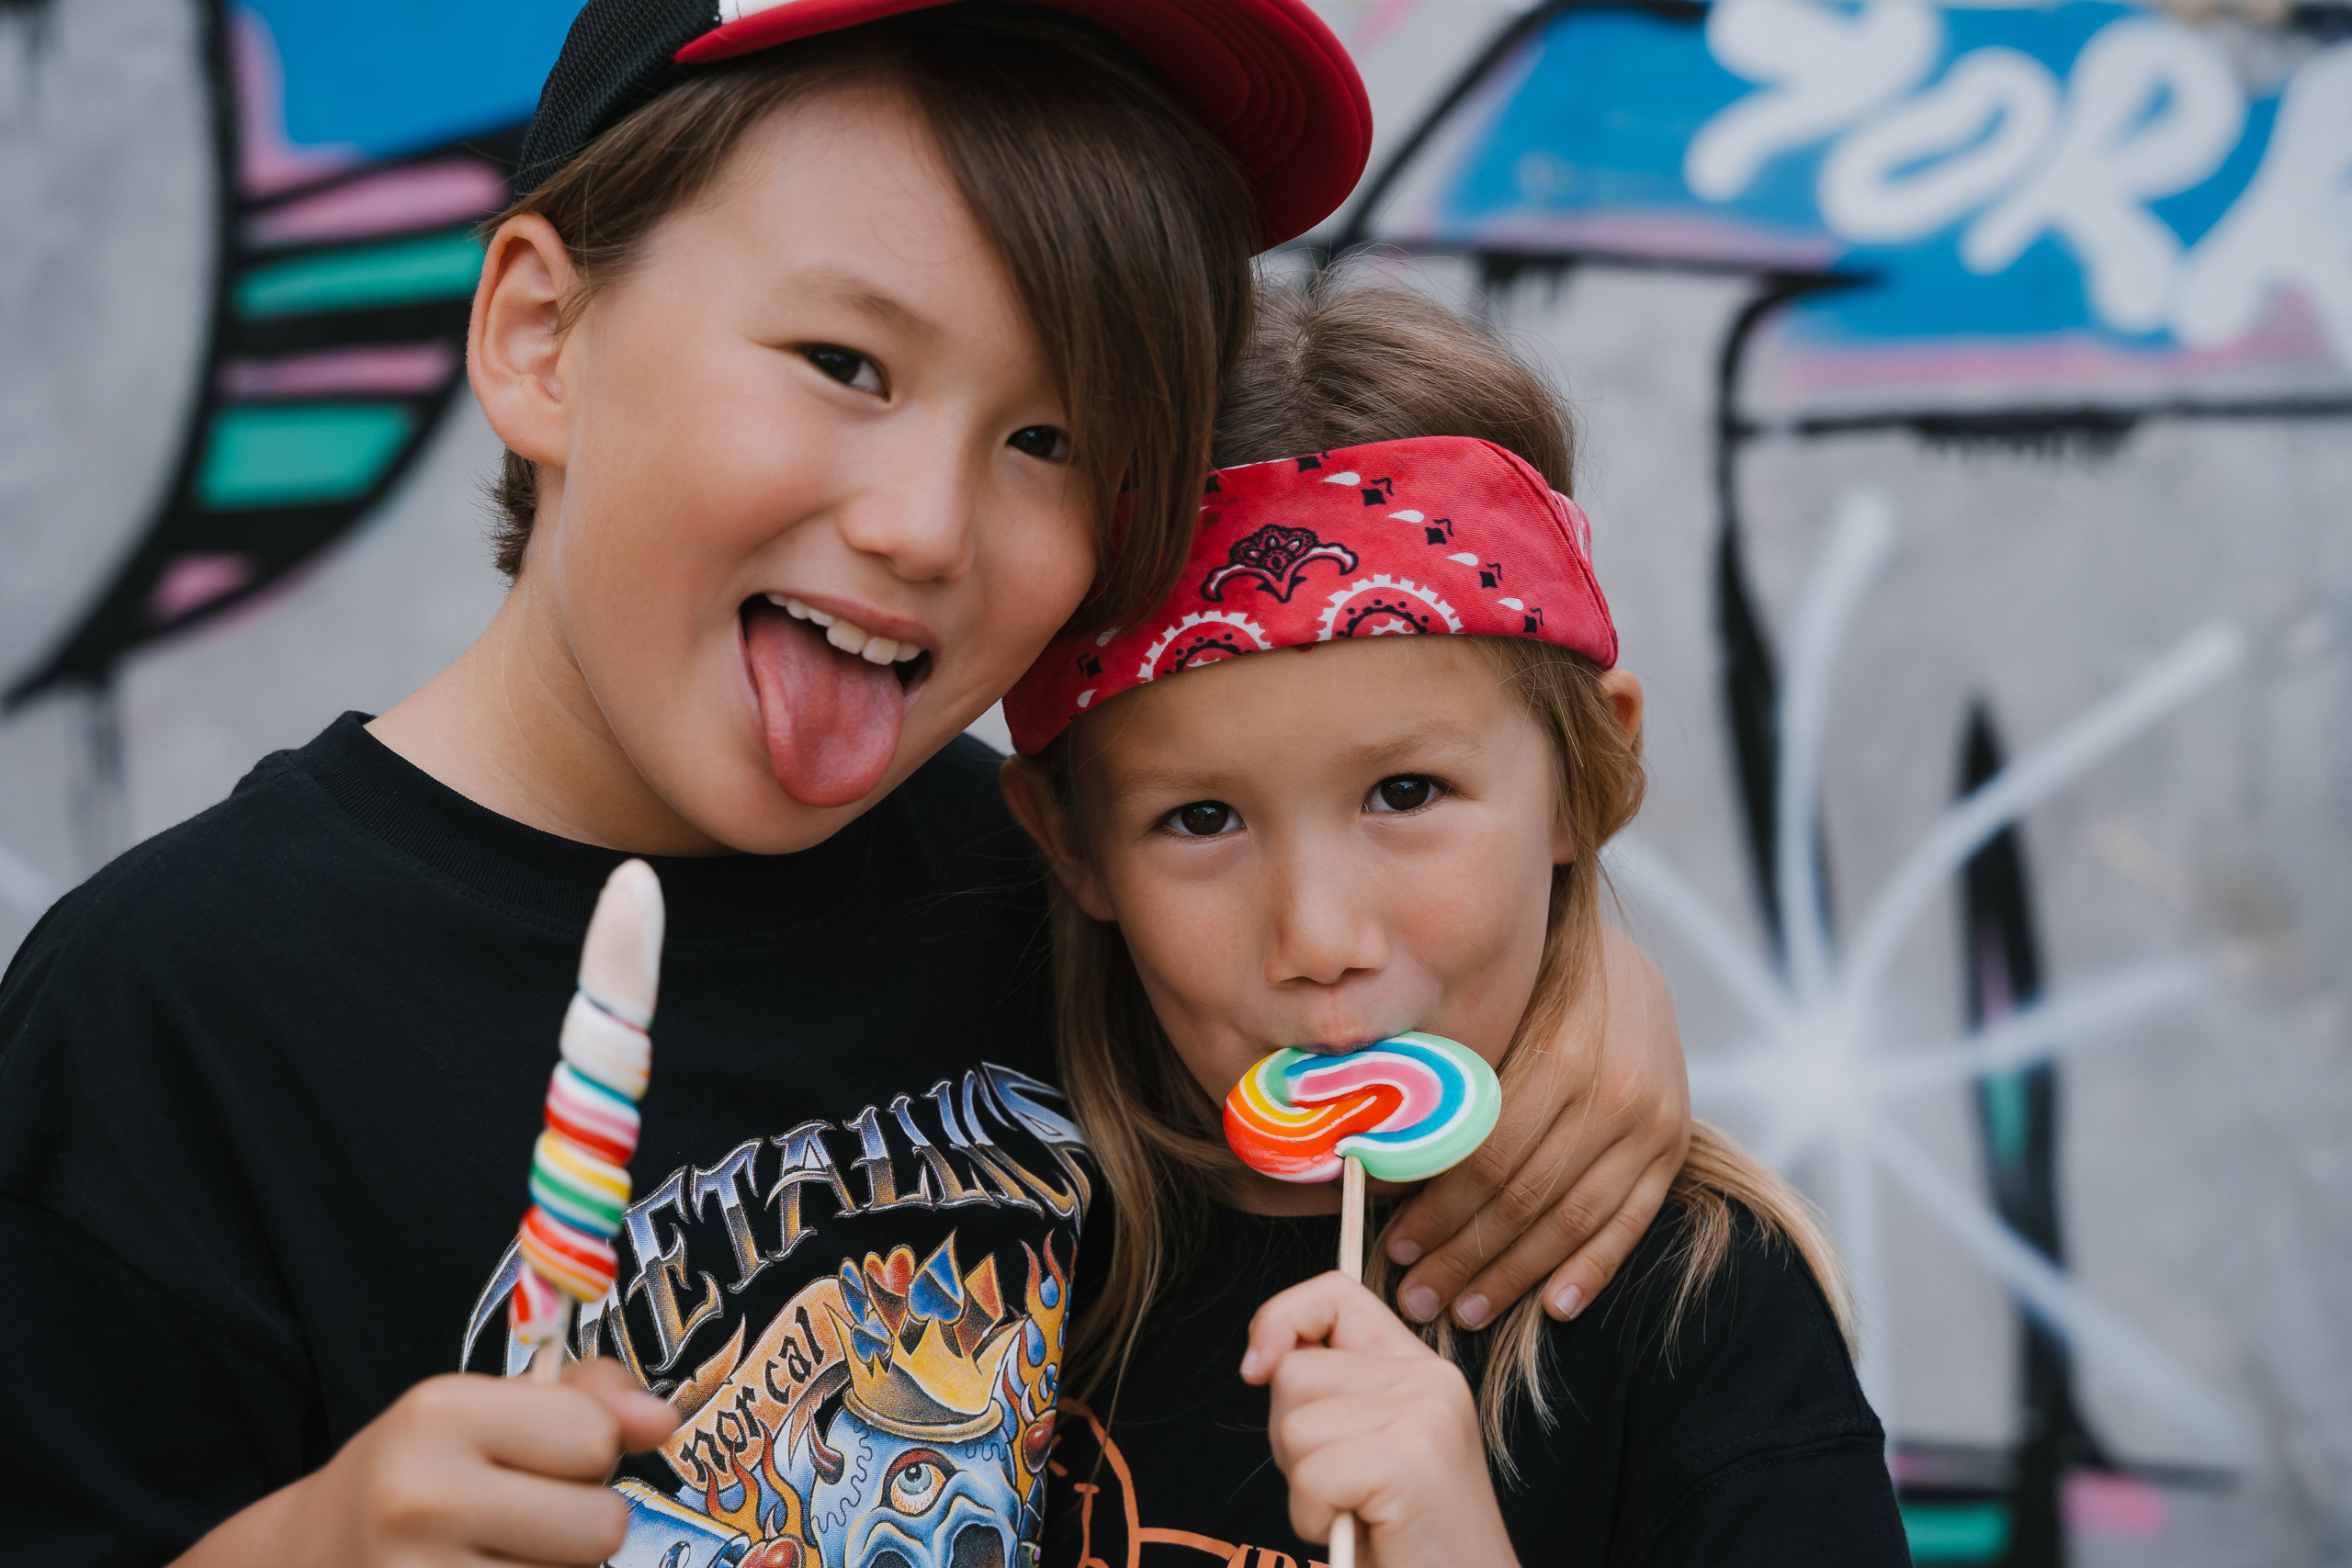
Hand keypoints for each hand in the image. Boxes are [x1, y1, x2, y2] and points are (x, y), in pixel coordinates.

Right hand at [174, 1360, 678, 1567]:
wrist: (310, 1556)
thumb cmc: (421, 1472)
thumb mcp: (488, 1408)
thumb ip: (590, 1397)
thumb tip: (664, 1421)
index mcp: (439, 1414)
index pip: (595, 1440)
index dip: (591, 1449)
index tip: (546, 1455)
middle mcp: (420, 1499)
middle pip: (601, 1528)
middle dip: (583, 1522)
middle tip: (526, 1516)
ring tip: (500, 1553)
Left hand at [1243, 1273, 1520, 1567]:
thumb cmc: (1402, 1539)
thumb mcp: (1362, 1448)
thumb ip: (1330, 1393)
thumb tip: (1260, 1358)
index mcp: (1421, 1369)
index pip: (1335, 1294)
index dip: (1280, 1319)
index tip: (1255, 1369)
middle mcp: (1432, 1379)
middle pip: (1294, 1370)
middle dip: (1290, 1438)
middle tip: (1341, 1488)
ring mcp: (1427, 1415)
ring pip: (1294, 1424)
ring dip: (1303, 1485)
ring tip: (1355, 1511)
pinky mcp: (1412, 1460)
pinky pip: (1310, 1475)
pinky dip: (1315, 1517)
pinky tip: (1360, 1534)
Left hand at [1388, 924, 1689, 1327]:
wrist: (1627, 963)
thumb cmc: (1534, 986)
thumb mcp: (1496, 1012)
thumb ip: (1456, 1081)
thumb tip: (1381, 1156)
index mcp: (1559, 1053)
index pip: (1487, 1157)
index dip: (1437, 1211)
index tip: (1394, 1249)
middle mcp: (1613, 1094)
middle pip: (1526, 1198)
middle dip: (1464, 1257)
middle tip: (1416, 1297)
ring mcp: (1651, 1126)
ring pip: (1574, 1221)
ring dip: (1515, 1276)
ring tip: (1465, 1311)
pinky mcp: (1673, 1147)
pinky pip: (1630, 1222)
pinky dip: (1592, 1269)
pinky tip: (1552, 1306)